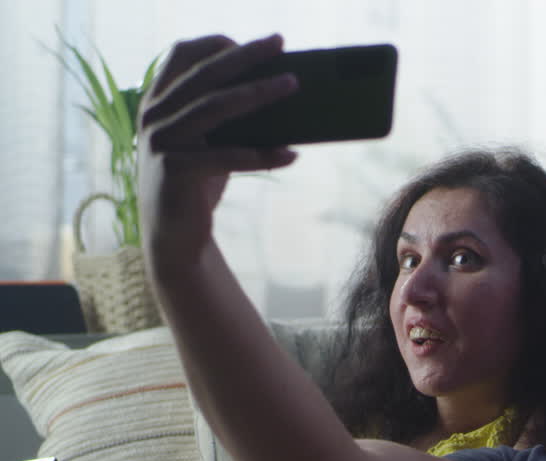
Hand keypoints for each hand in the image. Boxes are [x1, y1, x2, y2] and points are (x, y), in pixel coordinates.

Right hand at [137, 34, 298, 270]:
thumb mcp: (207, 141)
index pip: (180, 54)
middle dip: (245, 56)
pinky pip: (226, 157)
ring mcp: (160, 142)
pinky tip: (291, 154)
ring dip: (258, 93)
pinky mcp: (173, 171)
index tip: (254, 42)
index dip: (215, 42)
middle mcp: (153, 115)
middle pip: (204, 74)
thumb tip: (279, 91)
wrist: (174, 233)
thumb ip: (224, 116)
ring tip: (292, 84)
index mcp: (158, 100)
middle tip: (279, 42)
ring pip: (214, 107)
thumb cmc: (197, 180)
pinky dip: (262, 155)